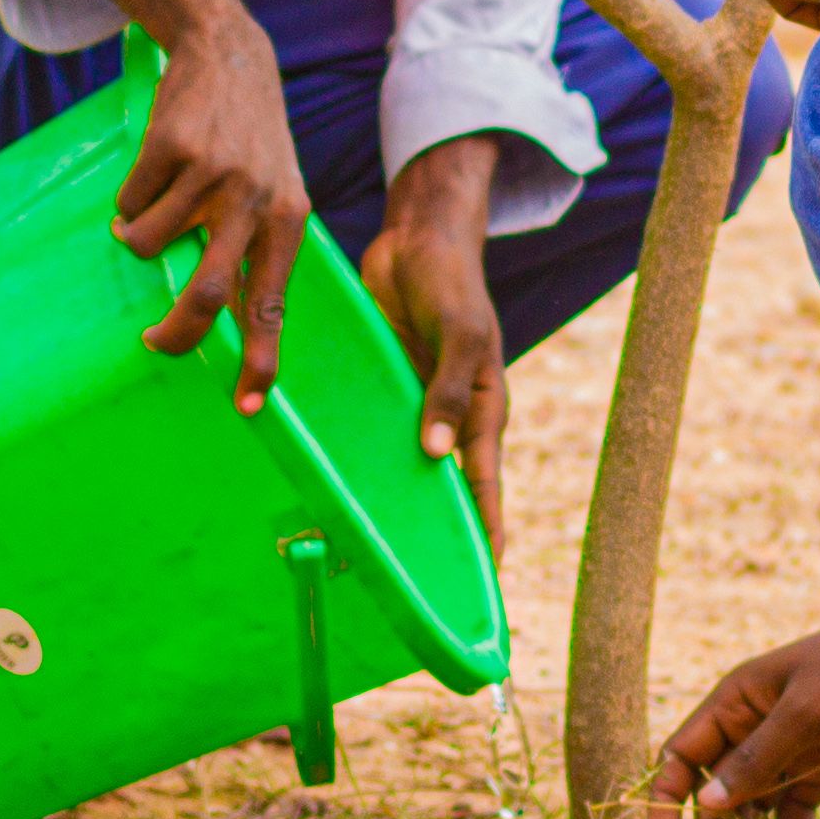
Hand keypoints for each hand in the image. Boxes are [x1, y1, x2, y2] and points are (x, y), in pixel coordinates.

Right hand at [113, 0, 313, 405]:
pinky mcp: (171, 147)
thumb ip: (255, 250)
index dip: (261, 358)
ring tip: (157, 204)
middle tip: (157, 344)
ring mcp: (213, 172)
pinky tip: (154, 169)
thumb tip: (223, 323)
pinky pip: (130, 204)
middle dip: (177, 331)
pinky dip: (130, 198)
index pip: (273, 303)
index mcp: (289, 219)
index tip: (248, 403)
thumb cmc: (251, 139)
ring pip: (149, 244)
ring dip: (140, 234)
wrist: (228, 54)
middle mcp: (256, 199)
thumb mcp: (275, 192)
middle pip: (209, 292)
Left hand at [363, 136, 514, 555]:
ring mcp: (415, 404)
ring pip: (403, 466)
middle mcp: (449, 416)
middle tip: (418, 584)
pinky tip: (331, 484)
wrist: (417, 234)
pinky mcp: (383, 386)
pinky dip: (358, 459)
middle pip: (444, 487)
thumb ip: (447, 391)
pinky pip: (370, 433)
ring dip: (389, 500)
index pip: (486, 485)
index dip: (488, 532)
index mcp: (481, 409)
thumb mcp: (460, 333)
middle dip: (435, 532)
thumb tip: (436, 454)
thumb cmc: (452, 279)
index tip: (486, 580)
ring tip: (367, 548)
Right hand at [640, 554, 819, 818]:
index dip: (666, 800)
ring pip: (755, 805)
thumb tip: (705, 805)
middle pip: (715, 789)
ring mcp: (790, 747)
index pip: (682, 755)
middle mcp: (755, 725)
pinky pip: (794, 809)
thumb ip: (757, 760)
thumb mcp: (806, 713)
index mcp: (736, 701)